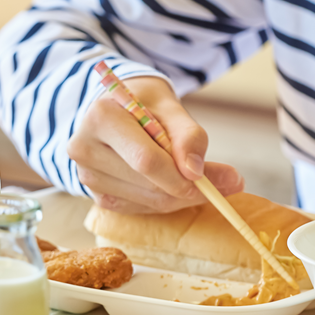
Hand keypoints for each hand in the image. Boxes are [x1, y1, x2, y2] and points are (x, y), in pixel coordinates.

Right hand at [67, 76, 243, 213]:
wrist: (117, 111)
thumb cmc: (144, 105)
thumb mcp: (170, 106)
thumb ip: (187, 135)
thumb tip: (195, 171)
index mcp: (100, 118)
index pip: (145, 160)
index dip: (182, 176)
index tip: (216, 179)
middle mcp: (85, 149)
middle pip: (148, 184)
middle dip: (190, 188)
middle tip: (230, 182)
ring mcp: (87, 176)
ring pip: (148, 201)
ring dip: (180, 195)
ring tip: (196, 176)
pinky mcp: (96, 196)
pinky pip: (142, 209)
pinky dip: (165, 200)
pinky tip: (171, 182)